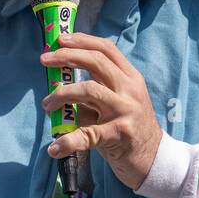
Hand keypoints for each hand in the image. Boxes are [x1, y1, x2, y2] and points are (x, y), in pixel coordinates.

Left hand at [40, 34, 162, 190]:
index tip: (60, 39)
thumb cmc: (129, 126)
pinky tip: (54, 148)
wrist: (153, 158)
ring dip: (61, 94)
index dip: (82, 40)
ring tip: (46, 105)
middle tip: (45, 60)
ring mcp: (126, 111)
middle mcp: (130, 90)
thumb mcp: (120, 100)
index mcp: (130, 78)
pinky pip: (87, 135)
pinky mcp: (119, 134)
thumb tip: (62, 77)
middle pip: (96, 62)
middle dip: (66, 56)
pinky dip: (67, 141)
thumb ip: (98, 86)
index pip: (106, 49)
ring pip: (88, 90)